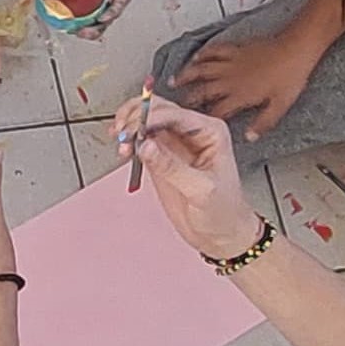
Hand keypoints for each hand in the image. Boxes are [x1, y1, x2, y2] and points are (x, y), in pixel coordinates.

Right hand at [118, 96, 264, 259]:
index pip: (174, 114)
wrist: (220, 235)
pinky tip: (123, 149)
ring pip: (145, 121)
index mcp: (209, 132)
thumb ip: (172, 167)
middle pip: (157, 110)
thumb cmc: (223, 211)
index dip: (150, 118)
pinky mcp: (161, 158)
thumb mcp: (201, 190)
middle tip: (123, 137)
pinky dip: (128, 141)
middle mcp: (191, 133)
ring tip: (121, 144)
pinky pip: (140, 140)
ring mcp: (174, 144)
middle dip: (135, 119)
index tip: (133, 132)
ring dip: (128, 128)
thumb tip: (146, 146)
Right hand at [172, 29, 319, 141]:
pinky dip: (202, 54)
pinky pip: (213, 51)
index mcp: (239, 96)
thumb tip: (249, 137)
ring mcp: (231, 63)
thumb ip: (263, 123)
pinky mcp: (235, 49)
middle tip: (171, 104)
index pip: (215, 111)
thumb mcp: (280, 106)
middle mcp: (230, 80)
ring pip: (201, 70)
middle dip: (186, 98)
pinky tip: (195, 57)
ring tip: (172, 81)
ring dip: (185, 75)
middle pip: (202, 91)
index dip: (202, 119)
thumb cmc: (290, 76)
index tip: (192, 124)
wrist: (297, 48)